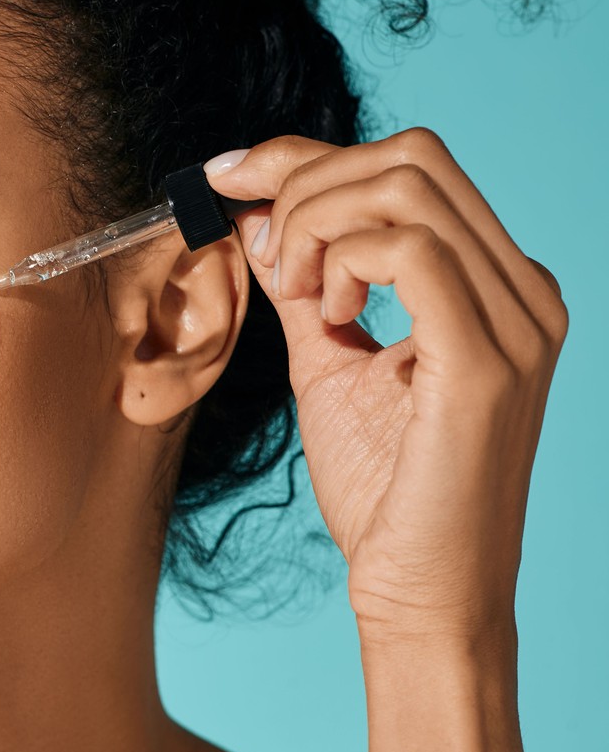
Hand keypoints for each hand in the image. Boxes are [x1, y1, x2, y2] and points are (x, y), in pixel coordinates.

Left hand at [204, 128, 566, 643]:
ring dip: (315, 225)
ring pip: (405, 189)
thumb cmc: (385, 492)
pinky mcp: (488, 363)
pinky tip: (326, 315)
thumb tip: (257, 212)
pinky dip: (342, 262)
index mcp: (497, 283)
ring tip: (298, 295)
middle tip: (260, 249)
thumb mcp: (329, 361)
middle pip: (412, 157)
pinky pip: (412, 252)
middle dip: (305, 180)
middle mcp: (524, 290)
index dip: (305, 155)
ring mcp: (518, 322)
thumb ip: (303, 286)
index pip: (411, 165)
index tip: (226, 177)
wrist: (421, 595)